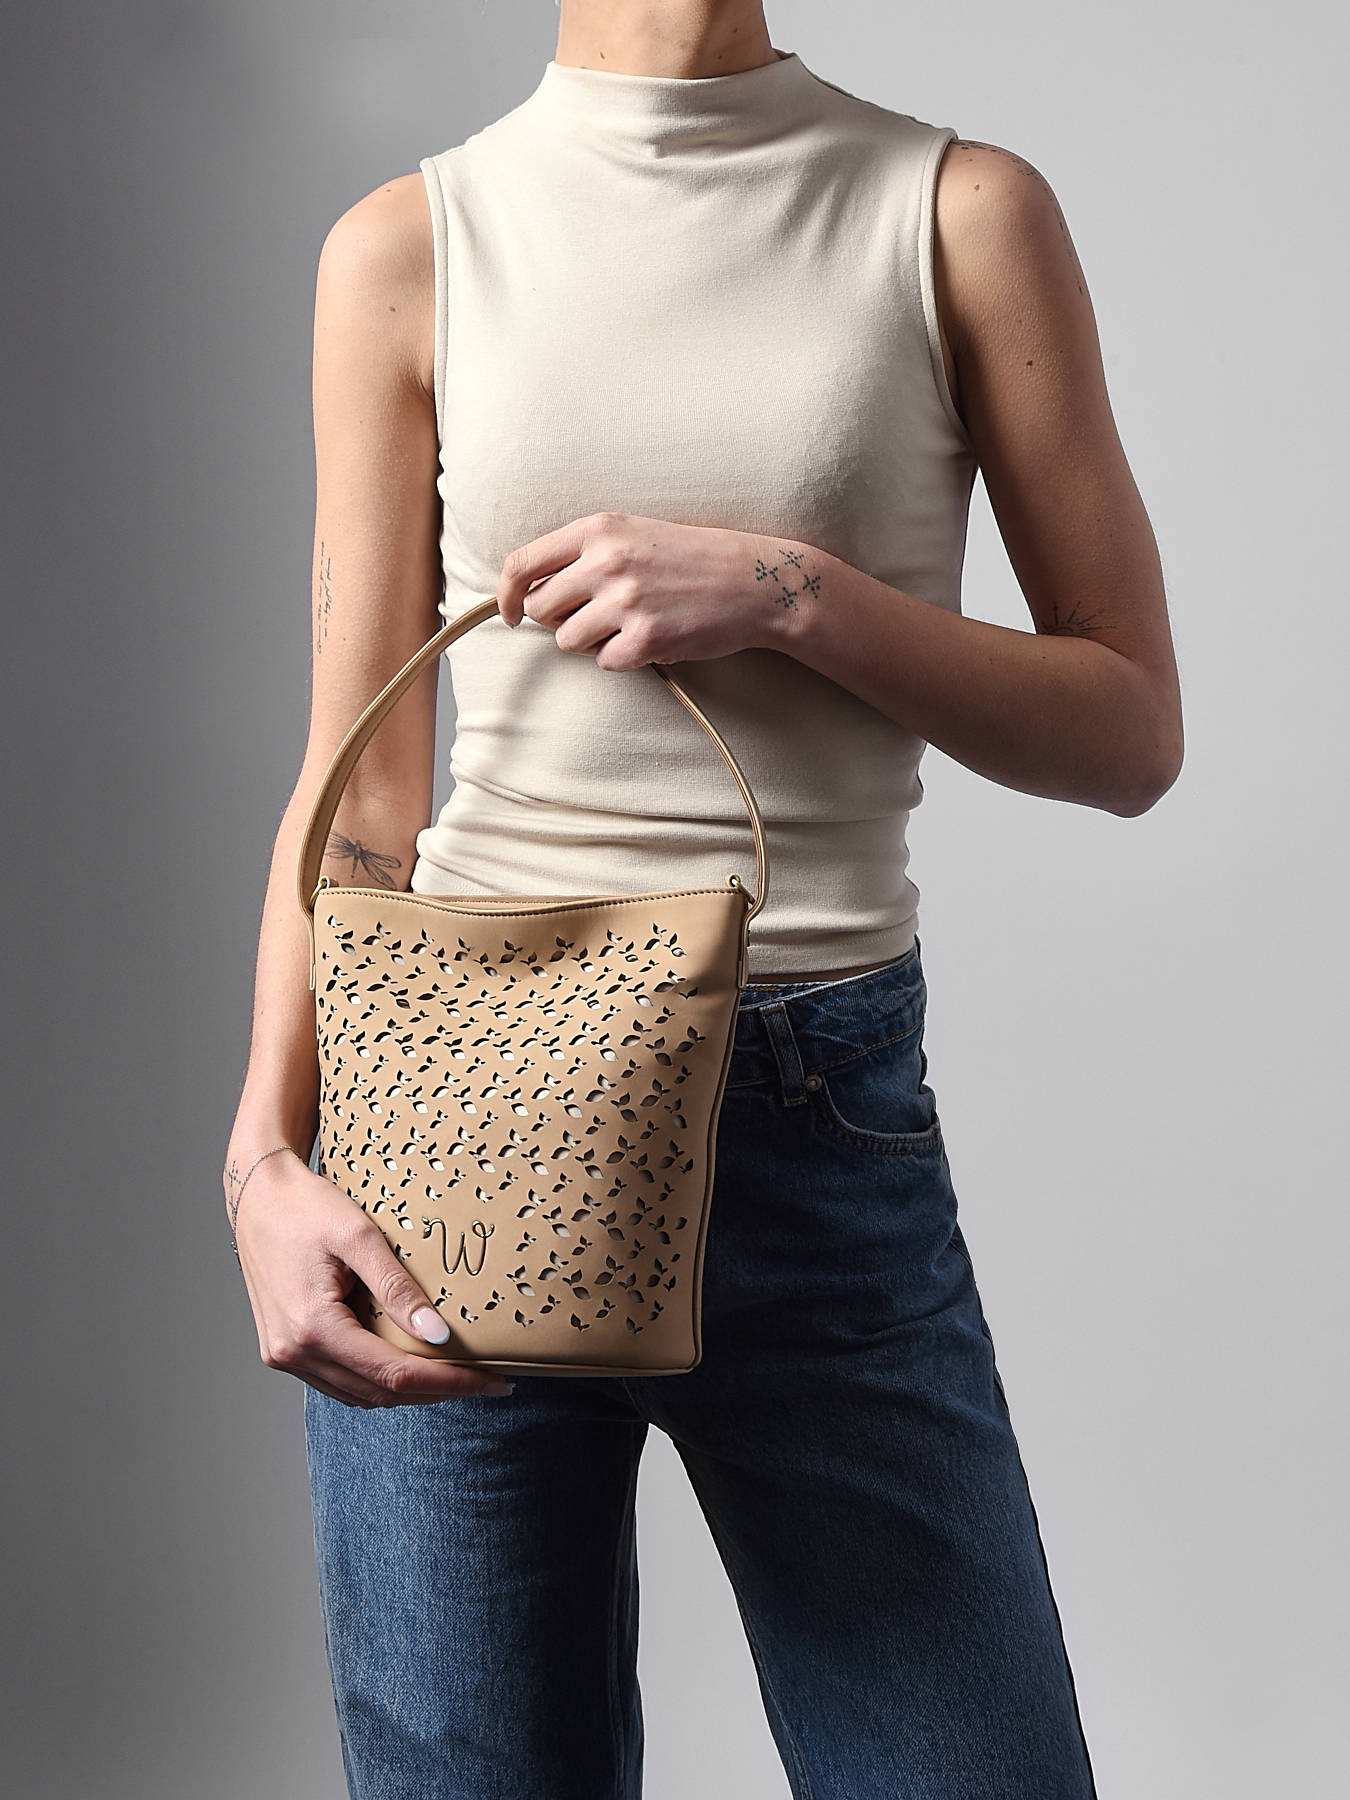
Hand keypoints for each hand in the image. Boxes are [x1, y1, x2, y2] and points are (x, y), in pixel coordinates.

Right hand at [226, 1152, 511, 1405]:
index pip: (394, 1374)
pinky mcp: (284, 1349)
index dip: (448, 1383)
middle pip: (379, 1392)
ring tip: (454, 1374)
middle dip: (436, 1391)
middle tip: (485, 1380)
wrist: (256, 1194)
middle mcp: (293, 1352)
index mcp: (312, 1328)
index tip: (492, 1381)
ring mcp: (284, 1355)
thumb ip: (398, 1288)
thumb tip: (440, 1334)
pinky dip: (376, 1378)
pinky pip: (339, 1380)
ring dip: (408, 1390)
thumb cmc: (305, 1206)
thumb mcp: (358, 1237)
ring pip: (359, 1394)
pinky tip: (407, 1363)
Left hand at [495, 510, 810, 669]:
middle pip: (542, 609)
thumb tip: (533, 591)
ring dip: (592, 643)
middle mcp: (606, 561)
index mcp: (598, 529)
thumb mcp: (633, 535)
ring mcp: (626, 600)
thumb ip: (583, 554)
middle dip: (559, 622)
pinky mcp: (646, 637)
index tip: (512, 614)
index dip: (507, 595)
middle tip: (594, 619)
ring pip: (568, 641)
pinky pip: (606, 663)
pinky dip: (625, 659)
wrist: (753, 581)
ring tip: (629, 626)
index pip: (523, 563)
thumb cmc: (691, 560)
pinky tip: (653, 639)